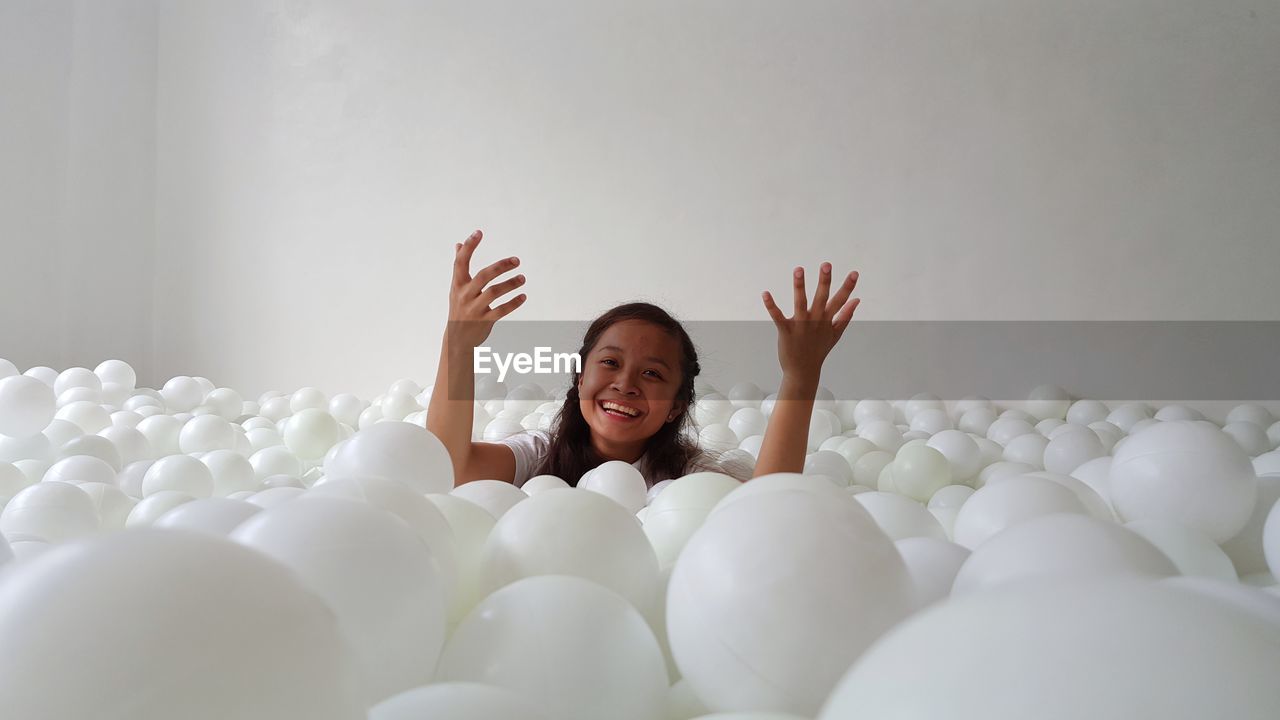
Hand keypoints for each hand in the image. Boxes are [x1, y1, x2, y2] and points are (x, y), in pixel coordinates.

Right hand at [447, 229, 526, 349]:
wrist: (457, 339)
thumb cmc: (459, 307)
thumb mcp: (456, 288)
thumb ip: (459, 267)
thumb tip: (458, 244)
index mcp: (457, 284)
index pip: (461, 261)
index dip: (469, 246)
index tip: (479, 232)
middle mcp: (465, 295)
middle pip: (483, 276)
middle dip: (501, 266)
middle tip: (517, 260)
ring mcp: (474, 309)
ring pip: (494, 293)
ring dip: (510, 284)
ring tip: (522, 278)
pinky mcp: (484, 321)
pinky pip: (501, 310)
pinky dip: (513, 303)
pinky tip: (523, 296)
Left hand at [761, 262, 859, 382]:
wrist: (803, 371)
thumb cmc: (819, 350)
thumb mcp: (835, 333)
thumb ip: (846, 316)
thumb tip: (857, 300)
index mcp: (827, 320)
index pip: (840, 301)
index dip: (848, 287)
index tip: (855, 273)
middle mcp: (815, 321)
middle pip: (821, 298)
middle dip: (824, 281)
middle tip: (826, 264)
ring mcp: (801, 326)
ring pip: (801, 303)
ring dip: (799, 286)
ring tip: (798, 269)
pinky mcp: (786, 331)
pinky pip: (778, 316)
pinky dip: (771, 305)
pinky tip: (765, 294)